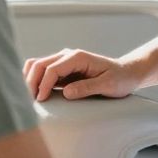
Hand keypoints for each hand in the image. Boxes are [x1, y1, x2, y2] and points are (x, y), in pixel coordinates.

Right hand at [21, 49, 142, 100]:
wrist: (126, 73)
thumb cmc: (120, 79)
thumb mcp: (108, 85)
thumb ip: (87, 87)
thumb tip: (65, 93)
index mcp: (78, 57)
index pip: (52, 69)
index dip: (43, 85)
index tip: (41, 101)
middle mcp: (68, 55)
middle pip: (39, 64)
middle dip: (31, 82)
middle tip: (30, 102)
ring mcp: (63, 61)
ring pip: (37, 65)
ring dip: (30, 80)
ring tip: (30, 99)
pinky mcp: (62, 69)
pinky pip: (42, 71)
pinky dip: (34, 80)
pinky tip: (35, 93)